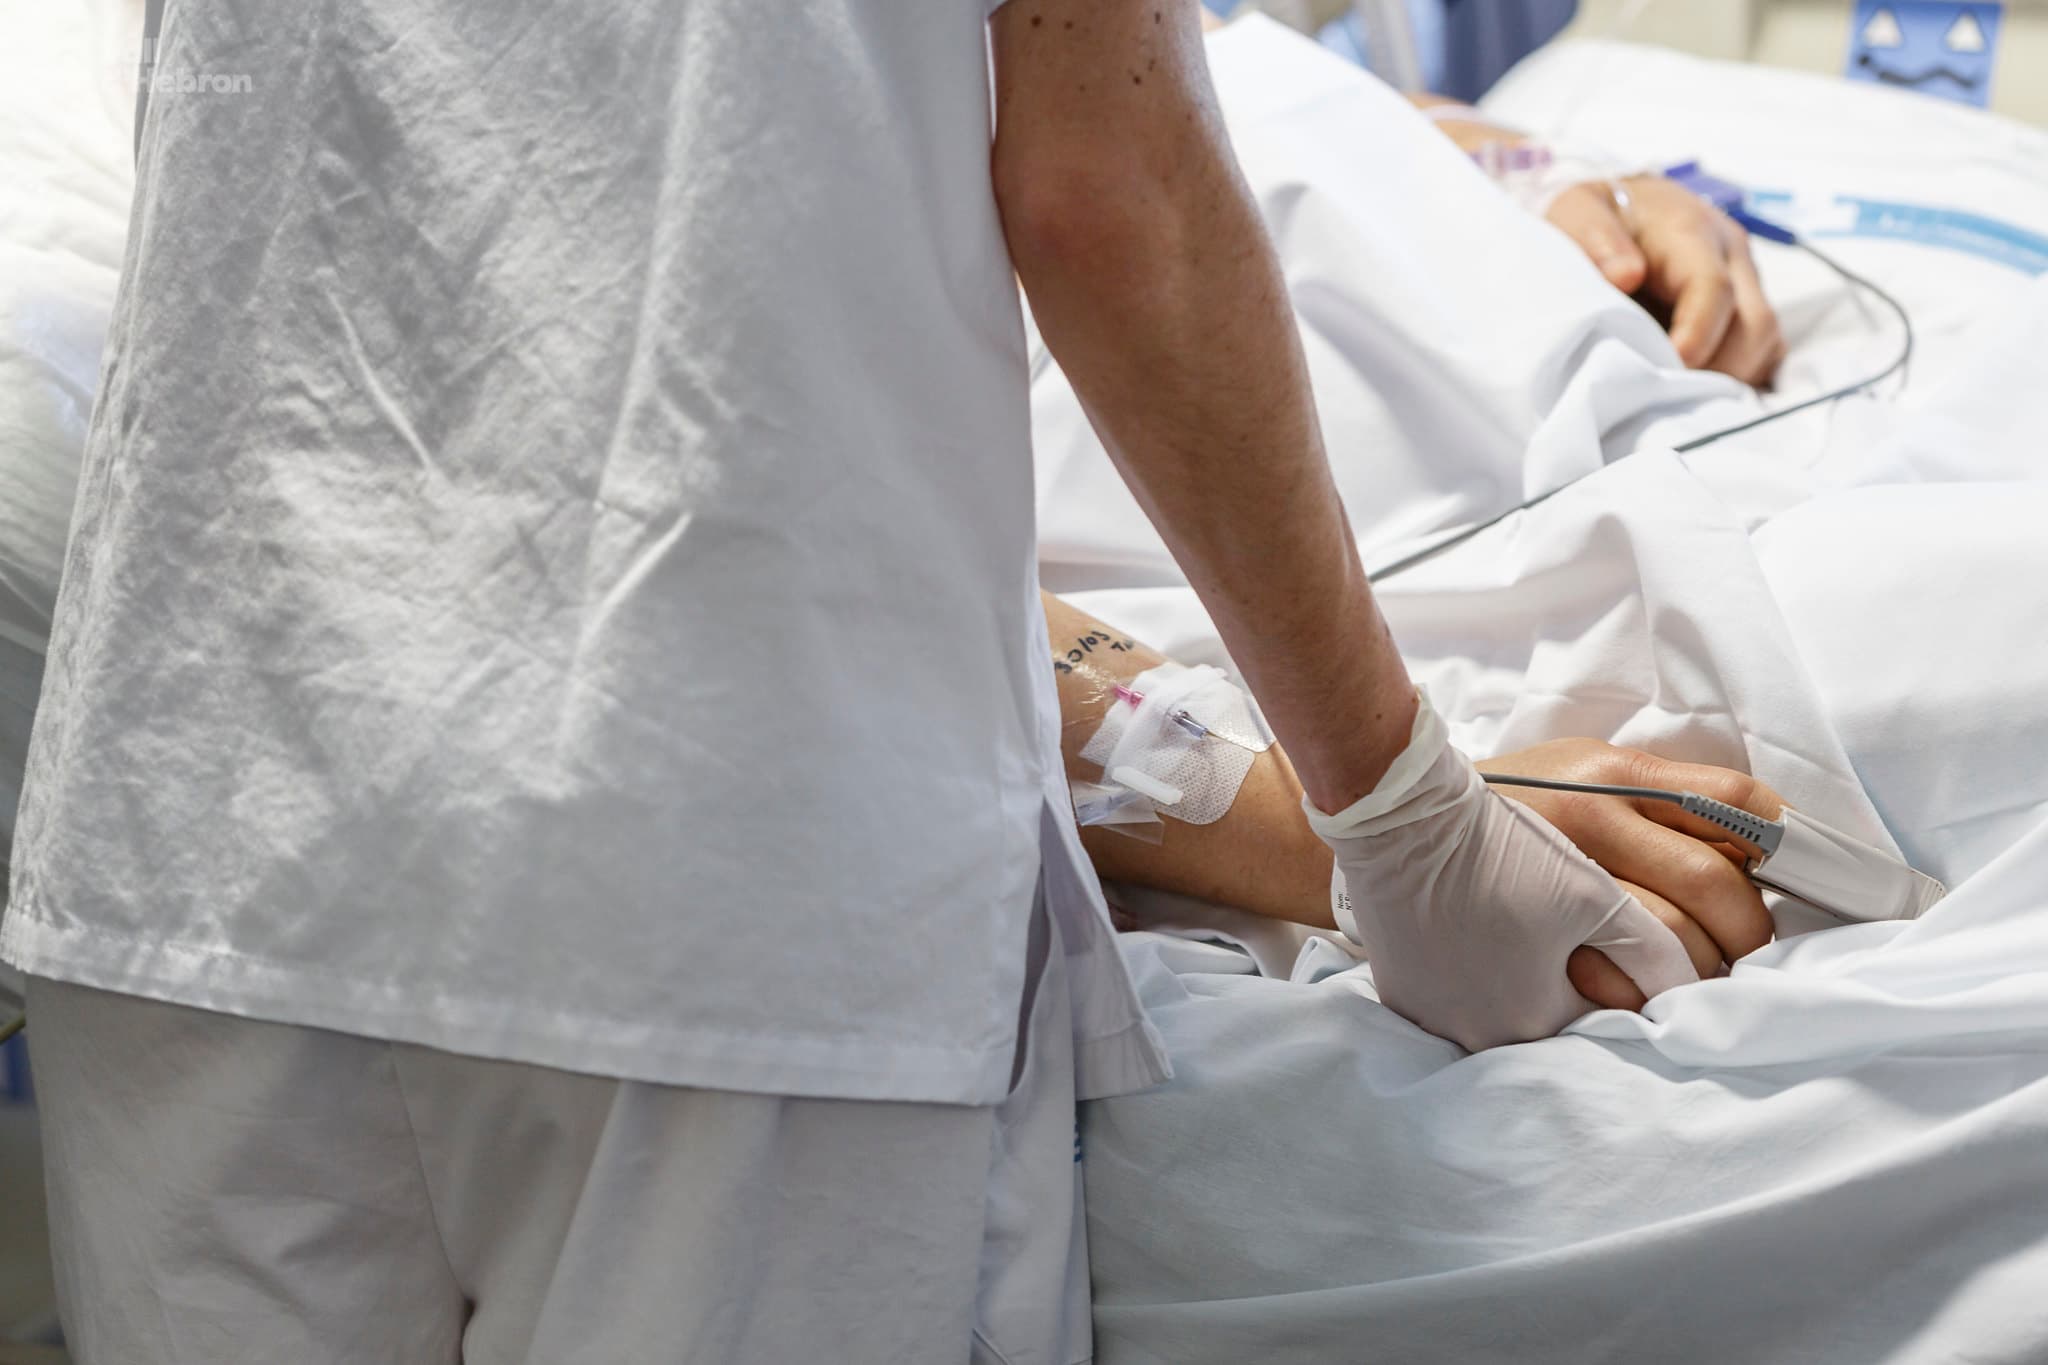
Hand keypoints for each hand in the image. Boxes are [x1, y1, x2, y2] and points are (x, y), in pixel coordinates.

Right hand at [1307, 696, 1700, 1050]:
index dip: (1647, 976)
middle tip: (1596, 934)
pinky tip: (1485, 932)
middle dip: (1596, 984)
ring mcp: (1439, 1020)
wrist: (1398, 818)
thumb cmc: (1500, 848)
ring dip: (1535, 983)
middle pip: (1562, 1021)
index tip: (1661, 944)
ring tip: (1537, 932)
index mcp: (1542, 1017)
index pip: (1619, 1016)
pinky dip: (1482, 975)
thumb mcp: (1592, 891)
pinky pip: (1461, 999)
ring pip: (1511, 1012)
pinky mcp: (1404, 996)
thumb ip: (1655, 944)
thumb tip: (1691, 982)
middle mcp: (1489, 1037)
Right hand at [1476, 739, 1786, 1010]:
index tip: (1807, 877)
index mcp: (1612, 775)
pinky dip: (1640, 995)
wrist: (1395, 822)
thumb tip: (1756, 846)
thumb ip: (1662, 798)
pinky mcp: (1523, 945)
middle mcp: (1589, 822)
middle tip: (1747, 945)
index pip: (1738, 807)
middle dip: (1748, 927)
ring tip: (1693, 970)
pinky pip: (1614, 988)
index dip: (1792, 845)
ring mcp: (1553, 887)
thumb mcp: (1587, 767)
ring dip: (1702, 967)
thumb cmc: (1506, 797)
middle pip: (1715, 886)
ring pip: (1674, 945)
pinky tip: (1634, 988)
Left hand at [1546, 175, 1786, 385]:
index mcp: (1691, 230)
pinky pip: (1762, 351)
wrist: (1622, 205)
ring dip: (1728, 378)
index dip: (1696, 335)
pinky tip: (1694, 396)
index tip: (1669, 371)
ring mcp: (1747, 282)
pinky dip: (1735, 378)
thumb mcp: (1578, 213)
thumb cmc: (1597, 216)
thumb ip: (1596, 241)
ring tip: (1676, 401)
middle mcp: (1732, 256)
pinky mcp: (1748, 307)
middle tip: (1667, 400)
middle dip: (1717, 369)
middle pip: (1754, 323)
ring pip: (1764, 342)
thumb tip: (1626, 276)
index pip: (1713, 288)